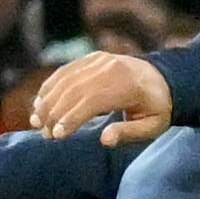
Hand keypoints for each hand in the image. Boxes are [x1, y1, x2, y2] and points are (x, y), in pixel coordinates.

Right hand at [36, 53, 174, 147]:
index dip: (71, 118)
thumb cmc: (156, 107)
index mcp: (128, 85)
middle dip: (54, 112)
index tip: (56, 135)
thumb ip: (129, 133)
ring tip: (36, 122)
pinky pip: (66, 72)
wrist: (163, 78)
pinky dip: (49, 87)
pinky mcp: (92, 58)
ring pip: (65, 80)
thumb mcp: (152, 125)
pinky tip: (40, 104)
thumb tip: (104, 139)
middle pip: (74, 90)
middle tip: (44, 134)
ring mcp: (100, 60)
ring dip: (46, 101)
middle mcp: (111, 68)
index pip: (92, 100)